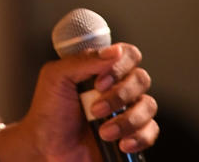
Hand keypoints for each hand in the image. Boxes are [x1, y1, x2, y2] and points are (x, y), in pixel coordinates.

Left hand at [16, 43, 158, 161]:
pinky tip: (120, 143)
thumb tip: (114, 50)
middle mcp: (117, 86)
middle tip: (95, 109)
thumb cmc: (49, 111)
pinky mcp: (133, 133)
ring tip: (103, 132)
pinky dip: (138, 137)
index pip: (127, 54)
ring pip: (149, 105)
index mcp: (100, 68)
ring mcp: (127, 110)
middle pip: (141, 79)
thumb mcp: (56, 77)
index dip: (120, 66)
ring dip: (127, 120)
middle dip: (119, 96)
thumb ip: (83, 60)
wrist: (47, 147)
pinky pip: (151, 130)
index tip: (99, 83)